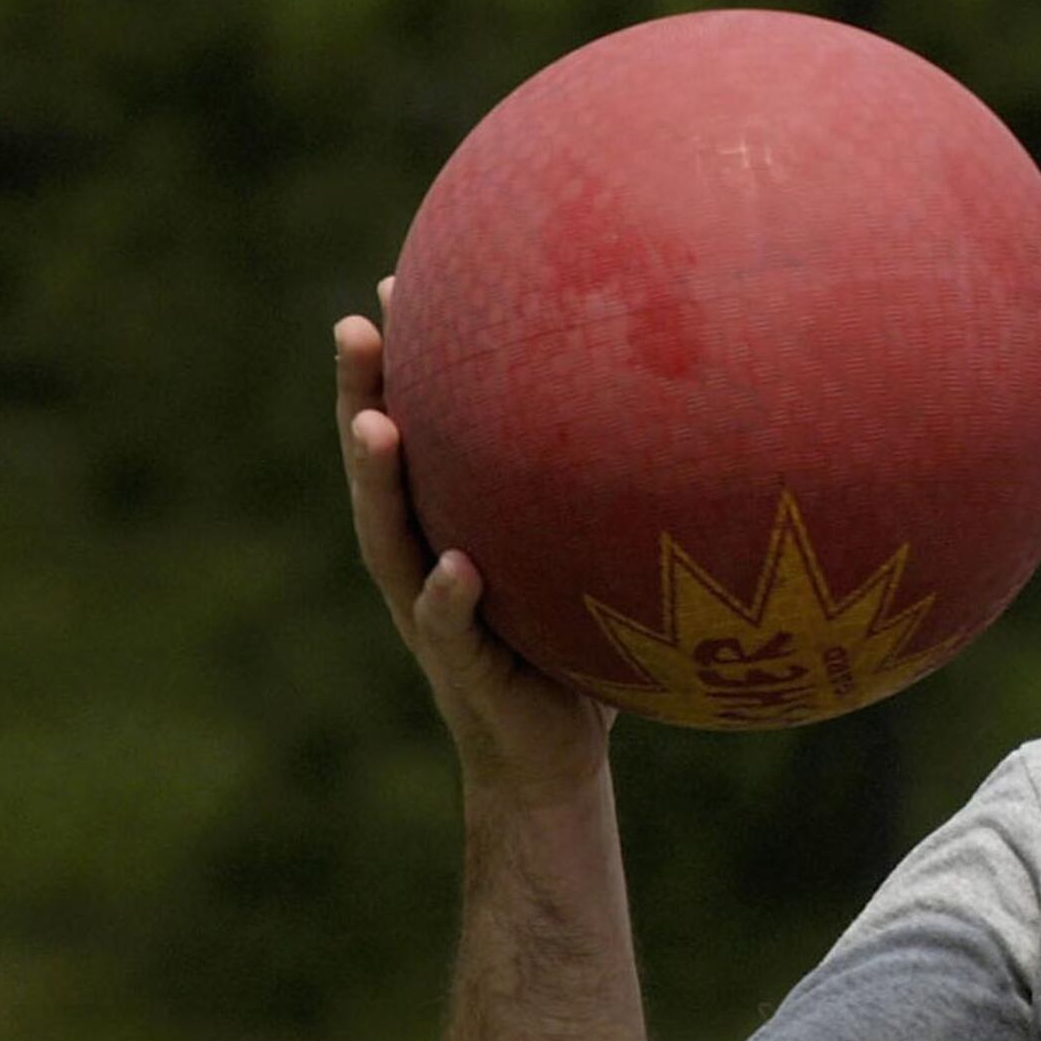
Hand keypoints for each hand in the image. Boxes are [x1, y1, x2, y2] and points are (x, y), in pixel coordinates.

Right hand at [337, 277, 614, 803]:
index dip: (400, 364)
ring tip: (376, 424)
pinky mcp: (464, 671)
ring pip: (391, 541)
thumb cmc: (579, 644)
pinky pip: (453, 630)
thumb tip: (683, 406)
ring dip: (379, 482)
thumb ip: (603, 493)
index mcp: (447, 525)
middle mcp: (424, 560)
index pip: (417, 431)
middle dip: (362, 396)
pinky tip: (458, 565)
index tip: (395, 282)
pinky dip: (451, 597)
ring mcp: (433, 616)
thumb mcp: (585, 556)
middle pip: (380, 469)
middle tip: (357, 327)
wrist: (554, 757)